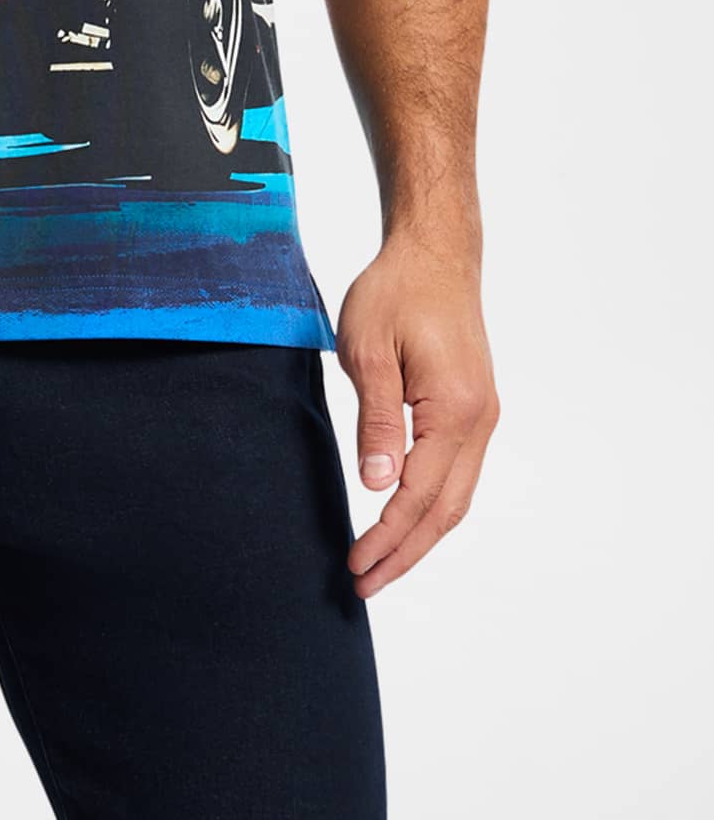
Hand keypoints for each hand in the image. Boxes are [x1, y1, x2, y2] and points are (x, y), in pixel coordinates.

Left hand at [335, 237, 498, 598]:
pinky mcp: (475, 407)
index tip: (356, 566)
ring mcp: (482, 415)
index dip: (387, 537)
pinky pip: (457, 472)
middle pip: (446, 511)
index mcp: (453, 409)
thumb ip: (377, 421)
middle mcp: (479, 421)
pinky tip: (405, 518)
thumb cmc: (396, 292)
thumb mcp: (369, 350)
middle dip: (406, 553)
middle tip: (365, 584)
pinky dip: (432, 505)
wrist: (435, 254)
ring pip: (456, 496)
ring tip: (382, 564)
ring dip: (420, 535)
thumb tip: (379, 486)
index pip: (418, 495)